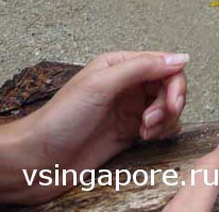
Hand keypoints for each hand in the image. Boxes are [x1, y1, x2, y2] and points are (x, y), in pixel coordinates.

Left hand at [5, 51, 187, 203]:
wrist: (39, 160)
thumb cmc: (59, 120)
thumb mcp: (101, 84)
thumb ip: (142, 67)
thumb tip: (179, 58)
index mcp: (120, 65)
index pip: (164, 64)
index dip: (174, 82)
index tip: (172, 102)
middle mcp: (128, 84)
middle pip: (170, 86)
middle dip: (168, 104)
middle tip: (154, 119)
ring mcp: (131, 108)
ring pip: (169, 107)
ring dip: (165, 120)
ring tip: (146, 131)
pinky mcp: (132, 130)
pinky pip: (163, 126)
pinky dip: (163, 132)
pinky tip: (147, 138)